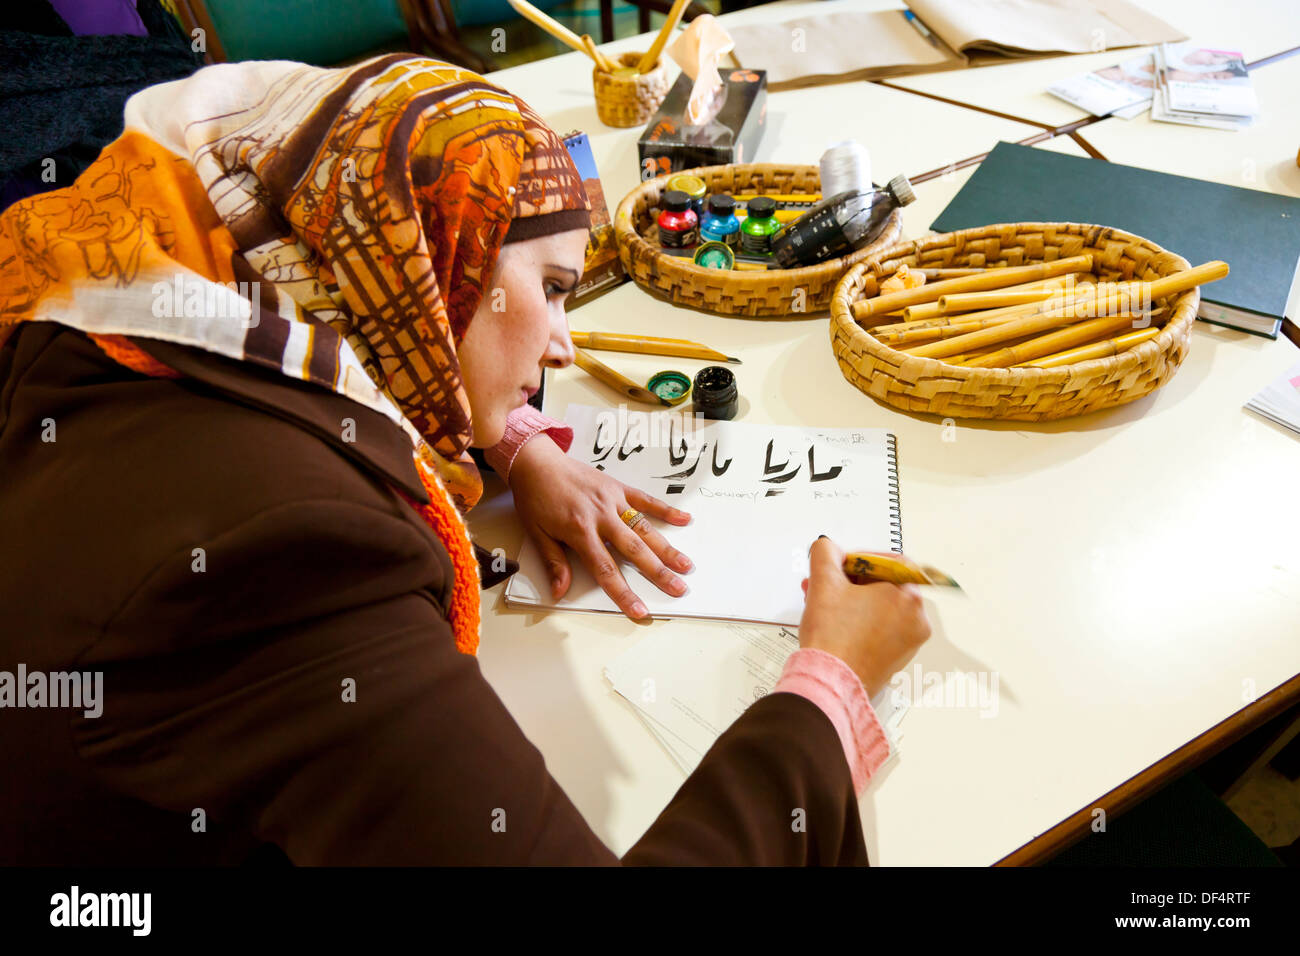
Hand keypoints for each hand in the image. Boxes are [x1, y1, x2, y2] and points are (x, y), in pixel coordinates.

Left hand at [508, 434, 692, 619]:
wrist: (536, 462)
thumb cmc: (535, 498)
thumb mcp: (537, 533)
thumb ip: (554, 562)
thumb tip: (560, 591)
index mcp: (580, 531)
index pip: (606, 570)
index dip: (623, 593)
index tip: (639, 610)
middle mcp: (601, 517)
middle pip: (634, 551)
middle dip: (658, 573)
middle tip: (678, 589)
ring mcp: (612, 501)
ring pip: (644, 529)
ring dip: (667, 548)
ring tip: (686, 565)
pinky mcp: (618, 487)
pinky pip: (645, 500)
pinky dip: (665, 510)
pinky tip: (684, 519)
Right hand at [798, 537, 930, 697]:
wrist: (829, 683)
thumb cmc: (833, 640)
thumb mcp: (823, 582)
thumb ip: (825, 553)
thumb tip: (829, 549)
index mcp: (907, 596)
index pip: (890, 562)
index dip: (861, 559)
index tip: (843, 564)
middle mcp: (916, 619)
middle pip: (884, 586)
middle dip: (850, 582)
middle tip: (828, 583)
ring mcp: (908, 642)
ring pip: (880, 609)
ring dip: (852, 602)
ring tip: (824, 603)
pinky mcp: (897, 659)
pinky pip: (881, 630)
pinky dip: (860, 623)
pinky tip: (835, 623)